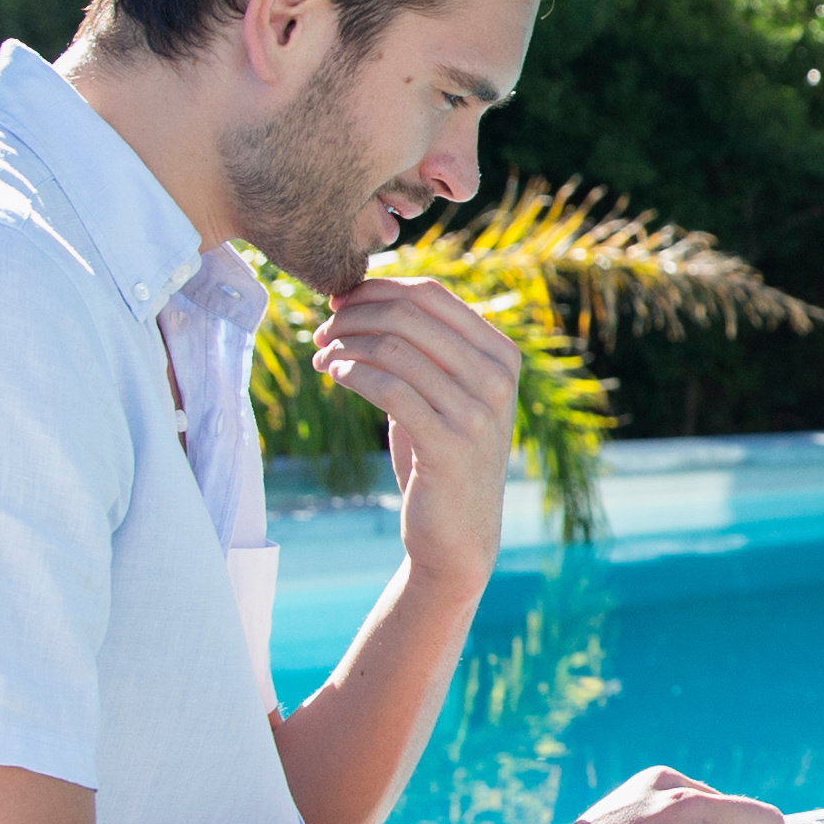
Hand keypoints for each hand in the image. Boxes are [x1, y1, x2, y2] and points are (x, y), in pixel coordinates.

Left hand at [314, 275, 518, 585]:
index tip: (339, 302)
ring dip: (345, 345)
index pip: (432, 294)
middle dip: (354, 315)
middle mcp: (497, 377)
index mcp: (501, 354)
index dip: (377, 289)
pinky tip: (333, 375)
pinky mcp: (449, 444)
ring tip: (321, 356)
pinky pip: (388, 388)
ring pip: (394, 349)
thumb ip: (423, 348)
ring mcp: (477, 411)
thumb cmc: (440, 455)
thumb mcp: (444, 393)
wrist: (458, 534)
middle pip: (409, 315)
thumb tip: (360, 295)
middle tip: (322, 330)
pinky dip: (352, 373)